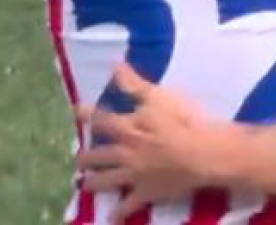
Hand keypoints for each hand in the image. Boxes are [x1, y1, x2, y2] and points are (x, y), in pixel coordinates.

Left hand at [75, 63, 220, 221]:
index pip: (101, 119)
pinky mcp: (146, 193)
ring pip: (106, 180)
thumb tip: (114, 66)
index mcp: (128, 128)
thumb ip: (134, 84)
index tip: (74, 110)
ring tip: (85, 184)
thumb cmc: (183, 121)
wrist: (201, 154)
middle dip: (85, 158)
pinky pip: (128, 206)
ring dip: (94, 183)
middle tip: (78, 159)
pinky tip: (112, 219)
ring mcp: (133, 175)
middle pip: (98, 155)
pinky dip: (119, 213)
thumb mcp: (159, 96)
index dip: (86, 114)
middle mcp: (125, 152)